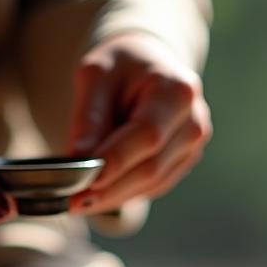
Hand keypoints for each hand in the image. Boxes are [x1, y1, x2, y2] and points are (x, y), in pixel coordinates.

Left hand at [67, 32, 211, 214]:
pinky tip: (99, 192)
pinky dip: (124, 192)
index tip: (83, 182)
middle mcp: (194, 122)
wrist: (149, 63)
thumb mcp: (96, 75)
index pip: (147, 135)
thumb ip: (88, 117)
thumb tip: (78, 160)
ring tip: (78, 199)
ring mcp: (193, 146)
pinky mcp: (183, 162)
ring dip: (113, 196)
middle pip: (151, 168)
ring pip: (151, 184)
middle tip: (71, 202)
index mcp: (178, 91)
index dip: (115, 162)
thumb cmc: (122, 65)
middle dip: (109, 189)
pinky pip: (153, 186)